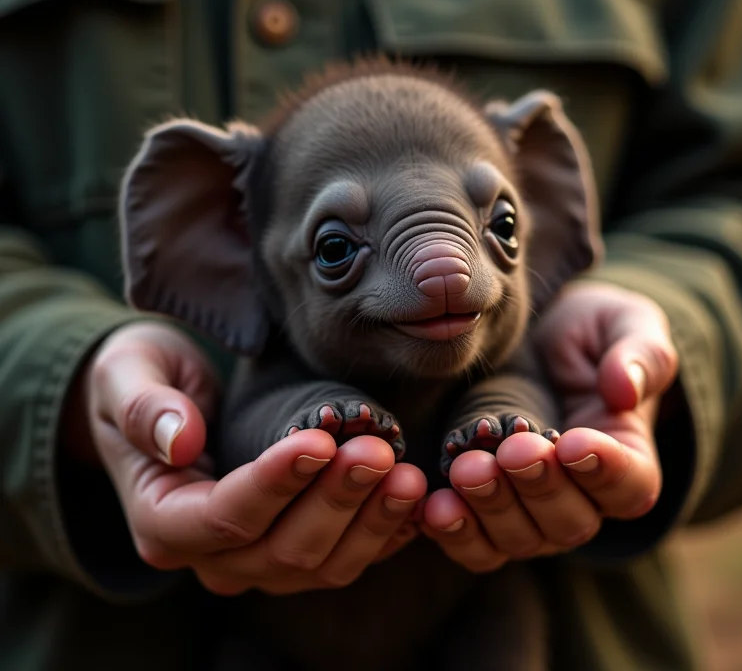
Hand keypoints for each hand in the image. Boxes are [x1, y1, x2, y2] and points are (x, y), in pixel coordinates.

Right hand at [67, 321, 425, 594]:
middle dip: (334, 500)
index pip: (223, 517)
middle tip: (377, 451)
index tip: (318, 441)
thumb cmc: (142, 382)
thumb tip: (179, 442)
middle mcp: (210, 556)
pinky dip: (381, 535)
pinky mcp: (292, 550)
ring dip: (368, 522)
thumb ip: (145, 408)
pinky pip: (343, 557)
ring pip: (320, 565)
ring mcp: (255, 561)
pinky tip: (413, 503)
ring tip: (407, 476)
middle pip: (280, 550)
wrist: (163, 401)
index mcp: (162, 519)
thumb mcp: (127, 377)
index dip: (273, 484)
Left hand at [420, 282, 677, 569]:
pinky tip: (433, 506)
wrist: (534, 345)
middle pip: (570, 521)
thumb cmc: (588, 334)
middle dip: (538, 487)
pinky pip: (475, 543)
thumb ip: (638, 353)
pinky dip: (454, 531)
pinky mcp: (485, 509)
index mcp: (627, 456)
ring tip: (467, 470)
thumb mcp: (623, 325)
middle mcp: (582, 498)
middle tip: (511, 450)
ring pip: (521, 538)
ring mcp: (531, 511)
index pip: (630, 484)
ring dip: (492, 509)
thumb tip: (624, 390)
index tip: (574, 443)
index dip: (605, 471)